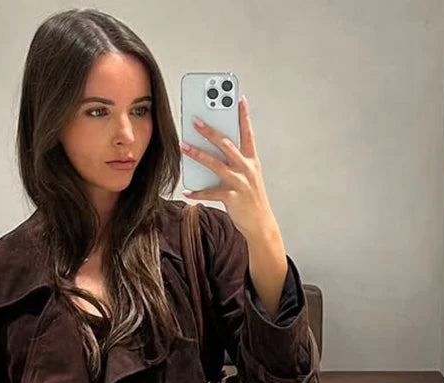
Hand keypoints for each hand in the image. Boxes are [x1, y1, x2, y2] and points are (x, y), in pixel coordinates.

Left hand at [180, 94, 277, 241]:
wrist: (260, 223)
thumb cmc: (250, 198)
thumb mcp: (247, 176)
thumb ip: (233, 162)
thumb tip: (210, 150)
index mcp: (252, 160)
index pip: (248, 133)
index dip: (243, 116)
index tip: (238, 98)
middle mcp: (247, 168)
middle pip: (226, 144)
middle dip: (210, 131)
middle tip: (195, 120)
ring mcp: (240, 182)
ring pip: (215, 164)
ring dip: (197, 154)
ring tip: (183, 146)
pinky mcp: (232, 198)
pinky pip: (210, 192)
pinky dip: (197, 192)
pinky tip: (186, 191)